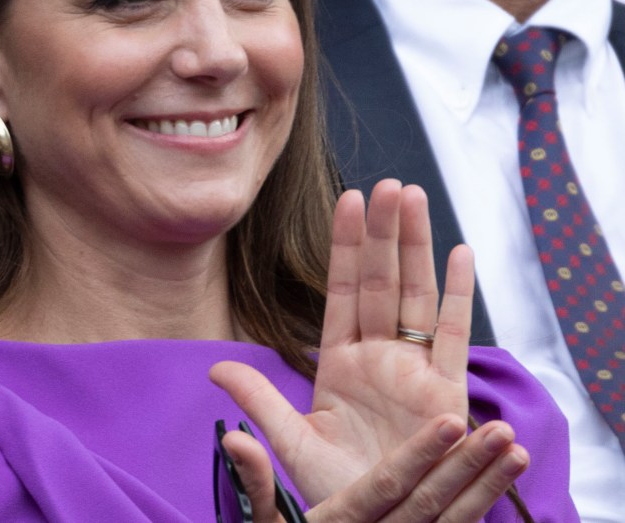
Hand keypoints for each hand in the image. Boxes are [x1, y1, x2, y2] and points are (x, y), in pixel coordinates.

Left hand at [212, 180, 523, 516]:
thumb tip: (214, 368)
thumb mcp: (293, 442)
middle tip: (386, 184)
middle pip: (383, 281)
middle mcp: (379, 356)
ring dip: (417, 247)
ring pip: (417, 294)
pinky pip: (455, 335)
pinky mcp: (447, 392)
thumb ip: (259, 401)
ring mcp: (414, 369)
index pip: (343, 290)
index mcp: (340, 362)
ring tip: (414, 198)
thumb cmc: (341, 491)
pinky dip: (459, 295)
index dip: (345, 246)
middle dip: (383, 232)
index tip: (346, 199)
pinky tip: (461, 254)